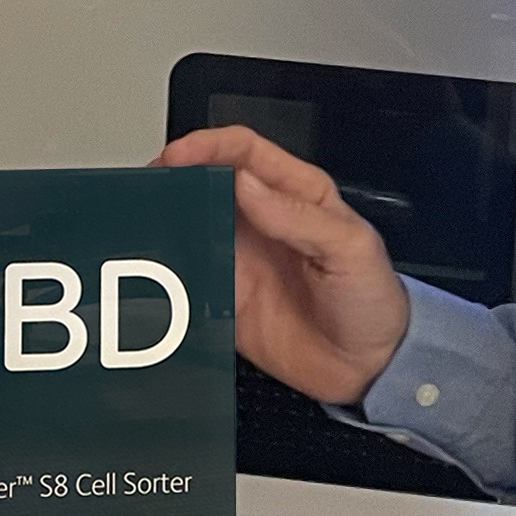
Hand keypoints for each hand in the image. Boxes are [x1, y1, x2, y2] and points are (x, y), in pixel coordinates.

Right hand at [153, 124, 410, 407]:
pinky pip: (189, 280)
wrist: (370, 370)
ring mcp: (241, 260)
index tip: (178, 155)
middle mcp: (262, 221)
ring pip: (191, 227)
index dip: (209, 146)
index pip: (245, 153)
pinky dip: (168, 274)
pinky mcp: (227, 300)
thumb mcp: (352, 249)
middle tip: (148, 186)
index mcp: (297, 194)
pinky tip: (155, 273)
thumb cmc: (373, 301)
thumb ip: (300, 217)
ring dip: (167, 222)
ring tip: (141, 224)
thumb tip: (246, 186)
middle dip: (176, 178)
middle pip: (208, 183)